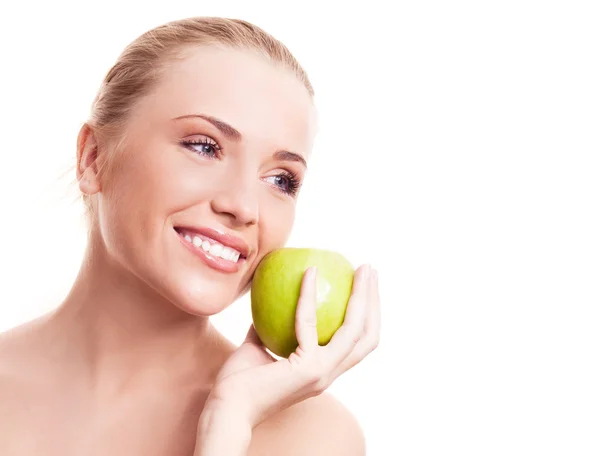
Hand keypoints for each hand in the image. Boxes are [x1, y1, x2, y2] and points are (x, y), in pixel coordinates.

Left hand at [203, 264, 379, 427]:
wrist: (227, 407)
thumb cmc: (238, 381)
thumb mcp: (258, 346)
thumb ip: (271, 326)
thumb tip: (272, 296)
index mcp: (323, 371)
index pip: (358, 343)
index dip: (368, 314)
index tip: (364, 284)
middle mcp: (329, 374)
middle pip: (367, 336)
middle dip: (374, 301)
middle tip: (369, 270)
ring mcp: (322, 373)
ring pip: (355, 330)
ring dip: (362, 296)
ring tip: (360, 269)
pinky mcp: (307, 368)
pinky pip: (309, 322)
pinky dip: (310, 294)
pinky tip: (309, 272)